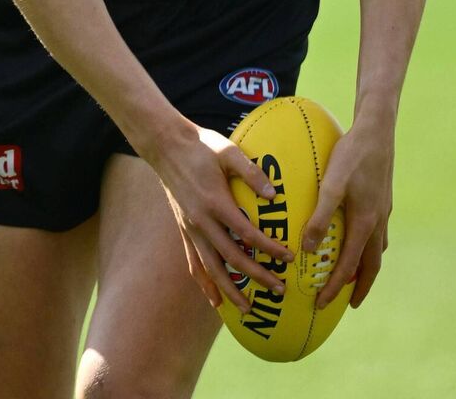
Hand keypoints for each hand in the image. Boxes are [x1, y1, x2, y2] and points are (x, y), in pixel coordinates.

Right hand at [153, 121, 294, 311]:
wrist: (167, 147)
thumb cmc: (201, 146)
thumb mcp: (229, 152)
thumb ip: (251, 173)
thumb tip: (274, 195)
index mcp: (215, 202)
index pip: (247, 234)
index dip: (269, 249)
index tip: (288, 258)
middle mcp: (201, 221)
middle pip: (232, 258)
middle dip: (257, 276)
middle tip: (279, 289)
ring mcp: (190, 228)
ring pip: (211, 268)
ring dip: (230, 291)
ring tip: (248, 309)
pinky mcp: (183, 230)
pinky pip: (194, 263)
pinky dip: (204, 283)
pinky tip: (214, 300)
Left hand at [301, 113, 394, 309]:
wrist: (377, 131)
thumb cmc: (351, 155)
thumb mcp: (331, 185)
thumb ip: (320, 217)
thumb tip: (307, 249)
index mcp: (365, 223)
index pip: (350, 266)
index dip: (336, 287)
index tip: (323, 304)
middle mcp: (378, 221)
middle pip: (372, 265)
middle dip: (361, 286)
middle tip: (351, 304)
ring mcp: (383, 210)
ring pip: (377, 249)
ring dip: (366, 267)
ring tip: (356, 276)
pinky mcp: (382, 198)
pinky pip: (378, 232)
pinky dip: (369, 245)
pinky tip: (360, 236)